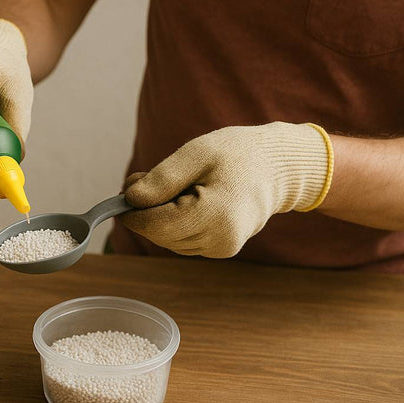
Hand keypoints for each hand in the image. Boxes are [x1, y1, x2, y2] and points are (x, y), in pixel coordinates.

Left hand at [122, 122, 332, 257]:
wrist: (278, 167)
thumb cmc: (239, 154)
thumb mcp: (196, 153)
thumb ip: (162, 179)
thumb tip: (130, 199)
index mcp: (217, 216)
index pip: (156, 225)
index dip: (133, 211)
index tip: (126, 190)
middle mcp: (220, 241)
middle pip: (159, 235)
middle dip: (145, 211)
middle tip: (144, 179)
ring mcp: (222, 249)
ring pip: (168, 240)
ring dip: (159, 216)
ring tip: (175, 185)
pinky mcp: (220, 249)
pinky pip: (182, 240)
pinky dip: (174, 222)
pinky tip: (187, 199)